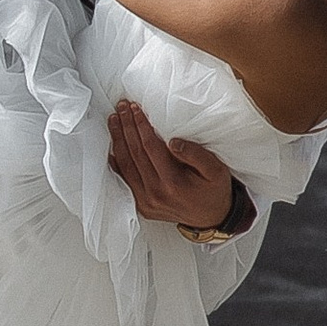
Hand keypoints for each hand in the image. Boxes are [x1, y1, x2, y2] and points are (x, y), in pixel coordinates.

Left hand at [107, 98, 239, 232]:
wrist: (213, 218)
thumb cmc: (214, 190)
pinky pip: (125, 180)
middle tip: (121, 107)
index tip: (135, 109)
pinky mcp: (142, 206)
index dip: (141, 126)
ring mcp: (147, 202)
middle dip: (126, 127)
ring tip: (114, 120)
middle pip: (135, 153)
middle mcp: (156, 194)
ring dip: (118, 140)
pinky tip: (111, 148)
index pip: (151, 147)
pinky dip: (116, 163)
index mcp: (174, 183)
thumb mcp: (216, 170)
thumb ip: (196, 154)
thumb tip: (173, 141)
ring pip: (126, 165)